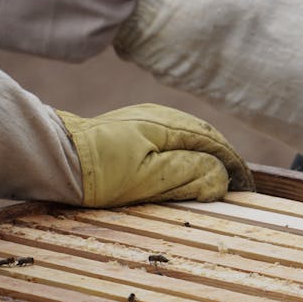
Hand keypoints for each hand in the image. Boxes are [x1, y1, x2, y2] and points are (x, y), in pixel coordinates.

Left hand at [57, 104, 253, 206]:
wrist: (57, 160)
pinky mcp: (131, 128)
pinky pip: (170, 136)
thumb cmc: (101, 173)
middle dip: (224, 157)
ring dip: (206, 153)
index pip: (214, 143)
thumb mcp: (150, 178)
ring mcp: (144, 119)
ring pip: (187, 134)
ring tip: (217, 176)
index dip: (233, 165)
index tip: (246, 185)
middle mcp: (159, 116)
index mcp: (168, 126)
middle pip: (204, 135)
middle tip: (238, 182)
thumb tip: (221, 177)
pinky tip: (185, 165)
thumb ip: (190, 173)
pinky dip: (187, 151)